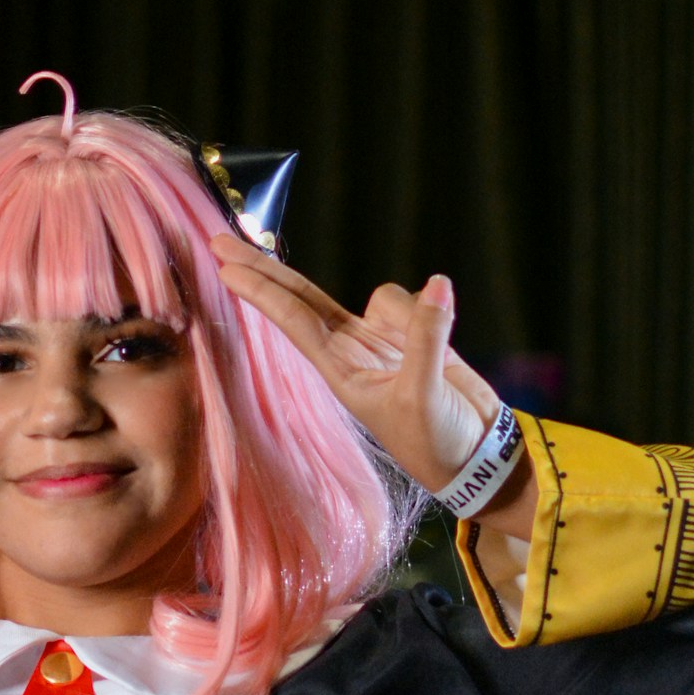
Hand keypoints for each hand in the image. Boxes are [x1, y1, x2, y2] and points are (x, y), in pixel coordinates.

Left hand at [209, 239, 534, 536]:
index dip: (260, 291)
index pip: (292, 320)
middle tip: (220, 241)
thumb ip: (427, 337)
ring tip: (434, 360)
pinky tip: (447, 343)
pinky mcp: (413, 335)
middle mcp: (351, 351)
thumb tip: (437, 284)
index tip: (224, 266)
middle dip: (263, 269)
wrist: (473, 454)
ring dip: (410, 314)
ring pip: (384, 297)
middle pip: (301, 298)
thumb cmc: (437, 440)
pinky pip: (420, 301)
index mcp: (340, 370)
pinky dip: (435, 310)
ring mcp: (380, 342)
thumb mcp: (425, 395)